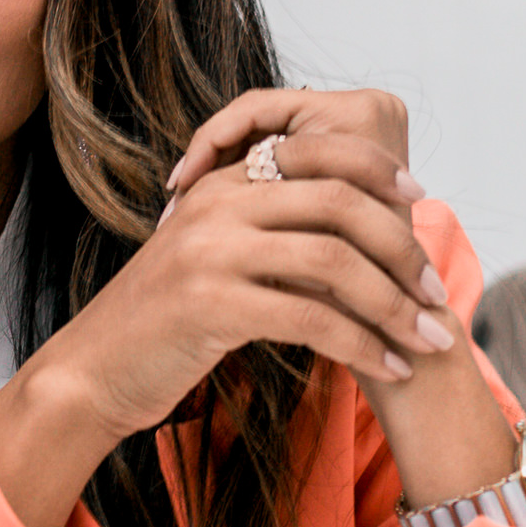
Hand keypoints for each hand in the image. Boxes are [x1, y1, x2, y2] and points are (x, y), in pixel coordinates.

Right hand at [51, 86, 449, 447]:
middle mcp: (216, 206)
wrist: (92, 371)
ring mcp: (211, 252)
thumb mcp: (213, 264)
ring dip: (394, 307)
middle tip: (434, 294)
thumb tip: (350, 238)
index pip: (317, 155)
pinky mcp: (211, 304)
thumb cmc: (161, 327)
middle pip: (339, 205)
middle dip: (401, 250)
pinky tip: (388, 367)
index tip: (419, 201)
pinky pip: (311, 318)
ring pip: (335, 263)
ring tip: (428, 340)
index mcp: (219, 186)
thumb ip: (267, 237)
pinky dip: (362, 345)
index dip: (376, 172)